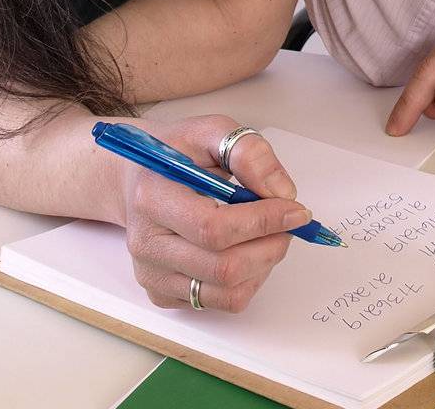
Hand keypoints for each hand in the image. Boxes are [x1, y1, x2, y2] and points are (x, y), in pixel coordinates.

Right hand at [119, 115, 311, 312]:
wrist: (139, 177)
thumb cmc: (177, 153)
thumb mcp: (212, 131)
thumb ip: (249, 152)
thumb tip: (281, 191)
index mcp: (152, 198)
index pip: (213, 228)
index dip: (263, 222)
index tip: (295, 210)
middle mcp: (146, 243)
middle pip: (223, 267)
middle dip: (271, 246)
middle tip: (290, 224)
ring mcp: (152, 274)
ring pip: (227, 292)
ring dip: (264, 265)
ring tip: (269, 235)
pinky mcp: (163, 293)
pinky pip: (220, 302)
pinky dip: (247, 281)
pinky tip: (246, 250)